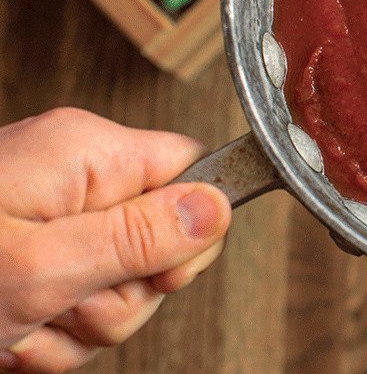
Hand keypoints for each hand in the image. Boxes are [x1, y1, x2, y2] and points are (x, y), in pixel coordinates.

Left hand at [0, 108, 231, 372]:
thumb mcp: (40, 266)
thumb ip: (138, 236)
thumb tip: (218, 206)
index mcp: (84, 153)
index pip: (193, 171)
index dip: (190, 230)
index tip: (156, 269)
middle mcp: (69, 180)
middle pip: (159, 244)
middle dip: (118, 297)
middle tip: (60, 305)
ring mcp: (45, 225)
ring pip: (117, 290)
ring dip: (75, 330)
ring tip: (17, 326)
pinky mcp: (25, 265)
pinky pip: (74, 312)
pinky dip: (45, 341)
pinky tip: (6, 338)